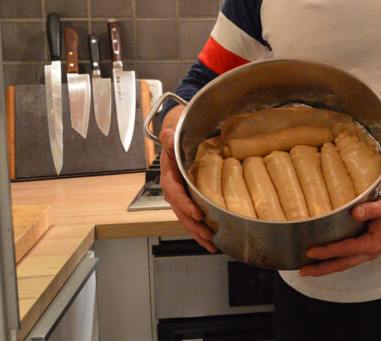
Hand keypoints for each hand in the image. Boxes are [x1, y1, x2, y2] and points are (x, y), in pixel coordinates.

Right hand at [159, 106, 216, 252]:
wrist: (176, 142)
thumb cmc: (176, 140)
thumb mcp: (171, 136)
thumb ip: (168, 137)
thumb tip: (167, 135)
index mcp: (168, 177)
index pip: (175, 194)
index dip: (185, 205)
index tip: (197, 213)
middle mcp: (173, 191)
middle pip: (181, 213)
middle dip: (194, 227)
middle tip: (208, 236)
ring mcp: (181, 198)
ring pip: (187, 220)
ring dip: (198, 233)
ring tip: (212, 245)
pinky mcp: (189, 202)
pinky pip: (193, 218)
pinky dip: (201, 230)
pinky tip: (213, 241)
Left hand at [299, 196, 380, 276]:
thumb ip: (371, 209)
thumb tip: (355, 212)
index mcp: (372, 243)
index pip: (345, 250)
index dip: (327, 251)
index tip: (310, 252)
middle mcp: (370, 252)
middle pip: (342, 264)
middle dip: (322, 269)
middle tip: (303, 272)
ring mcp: (369, 252)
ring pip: (344, 263)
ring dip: (326, 267)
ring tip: (309, 269)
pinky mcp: (367, 248)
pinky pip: (348, 258)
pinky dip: (335, 260)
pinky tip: (325, 258)